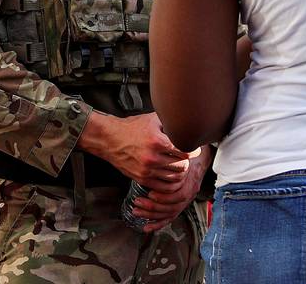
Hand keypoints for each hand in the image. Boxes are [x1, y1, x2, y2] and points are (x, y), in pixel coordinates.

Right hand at [78, 111, 199, 192]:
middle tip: (187, 157)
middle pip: (182, 166)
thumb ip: (170, 123)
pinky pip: (163, 186)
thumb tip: (187, 122)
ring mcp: (147, 170)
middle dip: (187, 161)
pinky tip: (170, 174)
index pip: (185, 151)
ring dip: (180, 172)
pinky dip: (170, 182)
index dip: (194, 150)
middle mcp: (152, 157)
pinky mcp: (141, 179)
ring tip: (179, 165)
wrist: (110, 139)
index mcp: (157, 141)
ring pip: (174, 178)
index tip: (195, 148)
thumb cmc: (132, 128)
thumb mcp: (153, 119)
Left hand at [128, 147, 211, 231]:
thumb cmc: (189, 150)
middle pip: (173, 206)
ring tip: (136, 210)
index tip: (150, 192)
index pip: (180, 194)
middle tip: (138, 202)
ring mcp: (186, 199)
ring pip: (169, 213)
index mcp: (192, 179)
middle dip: (153, 206)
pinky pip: (169, 217)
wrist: (201, 154)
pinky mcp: (180, 203)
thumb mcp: (183, 146)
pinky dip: (158, 223)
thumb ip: (174, 145)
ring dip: (152, 214)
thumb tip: (160, 137)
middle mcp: (191, 191)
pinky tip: (146, 227)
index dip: (164, 195)